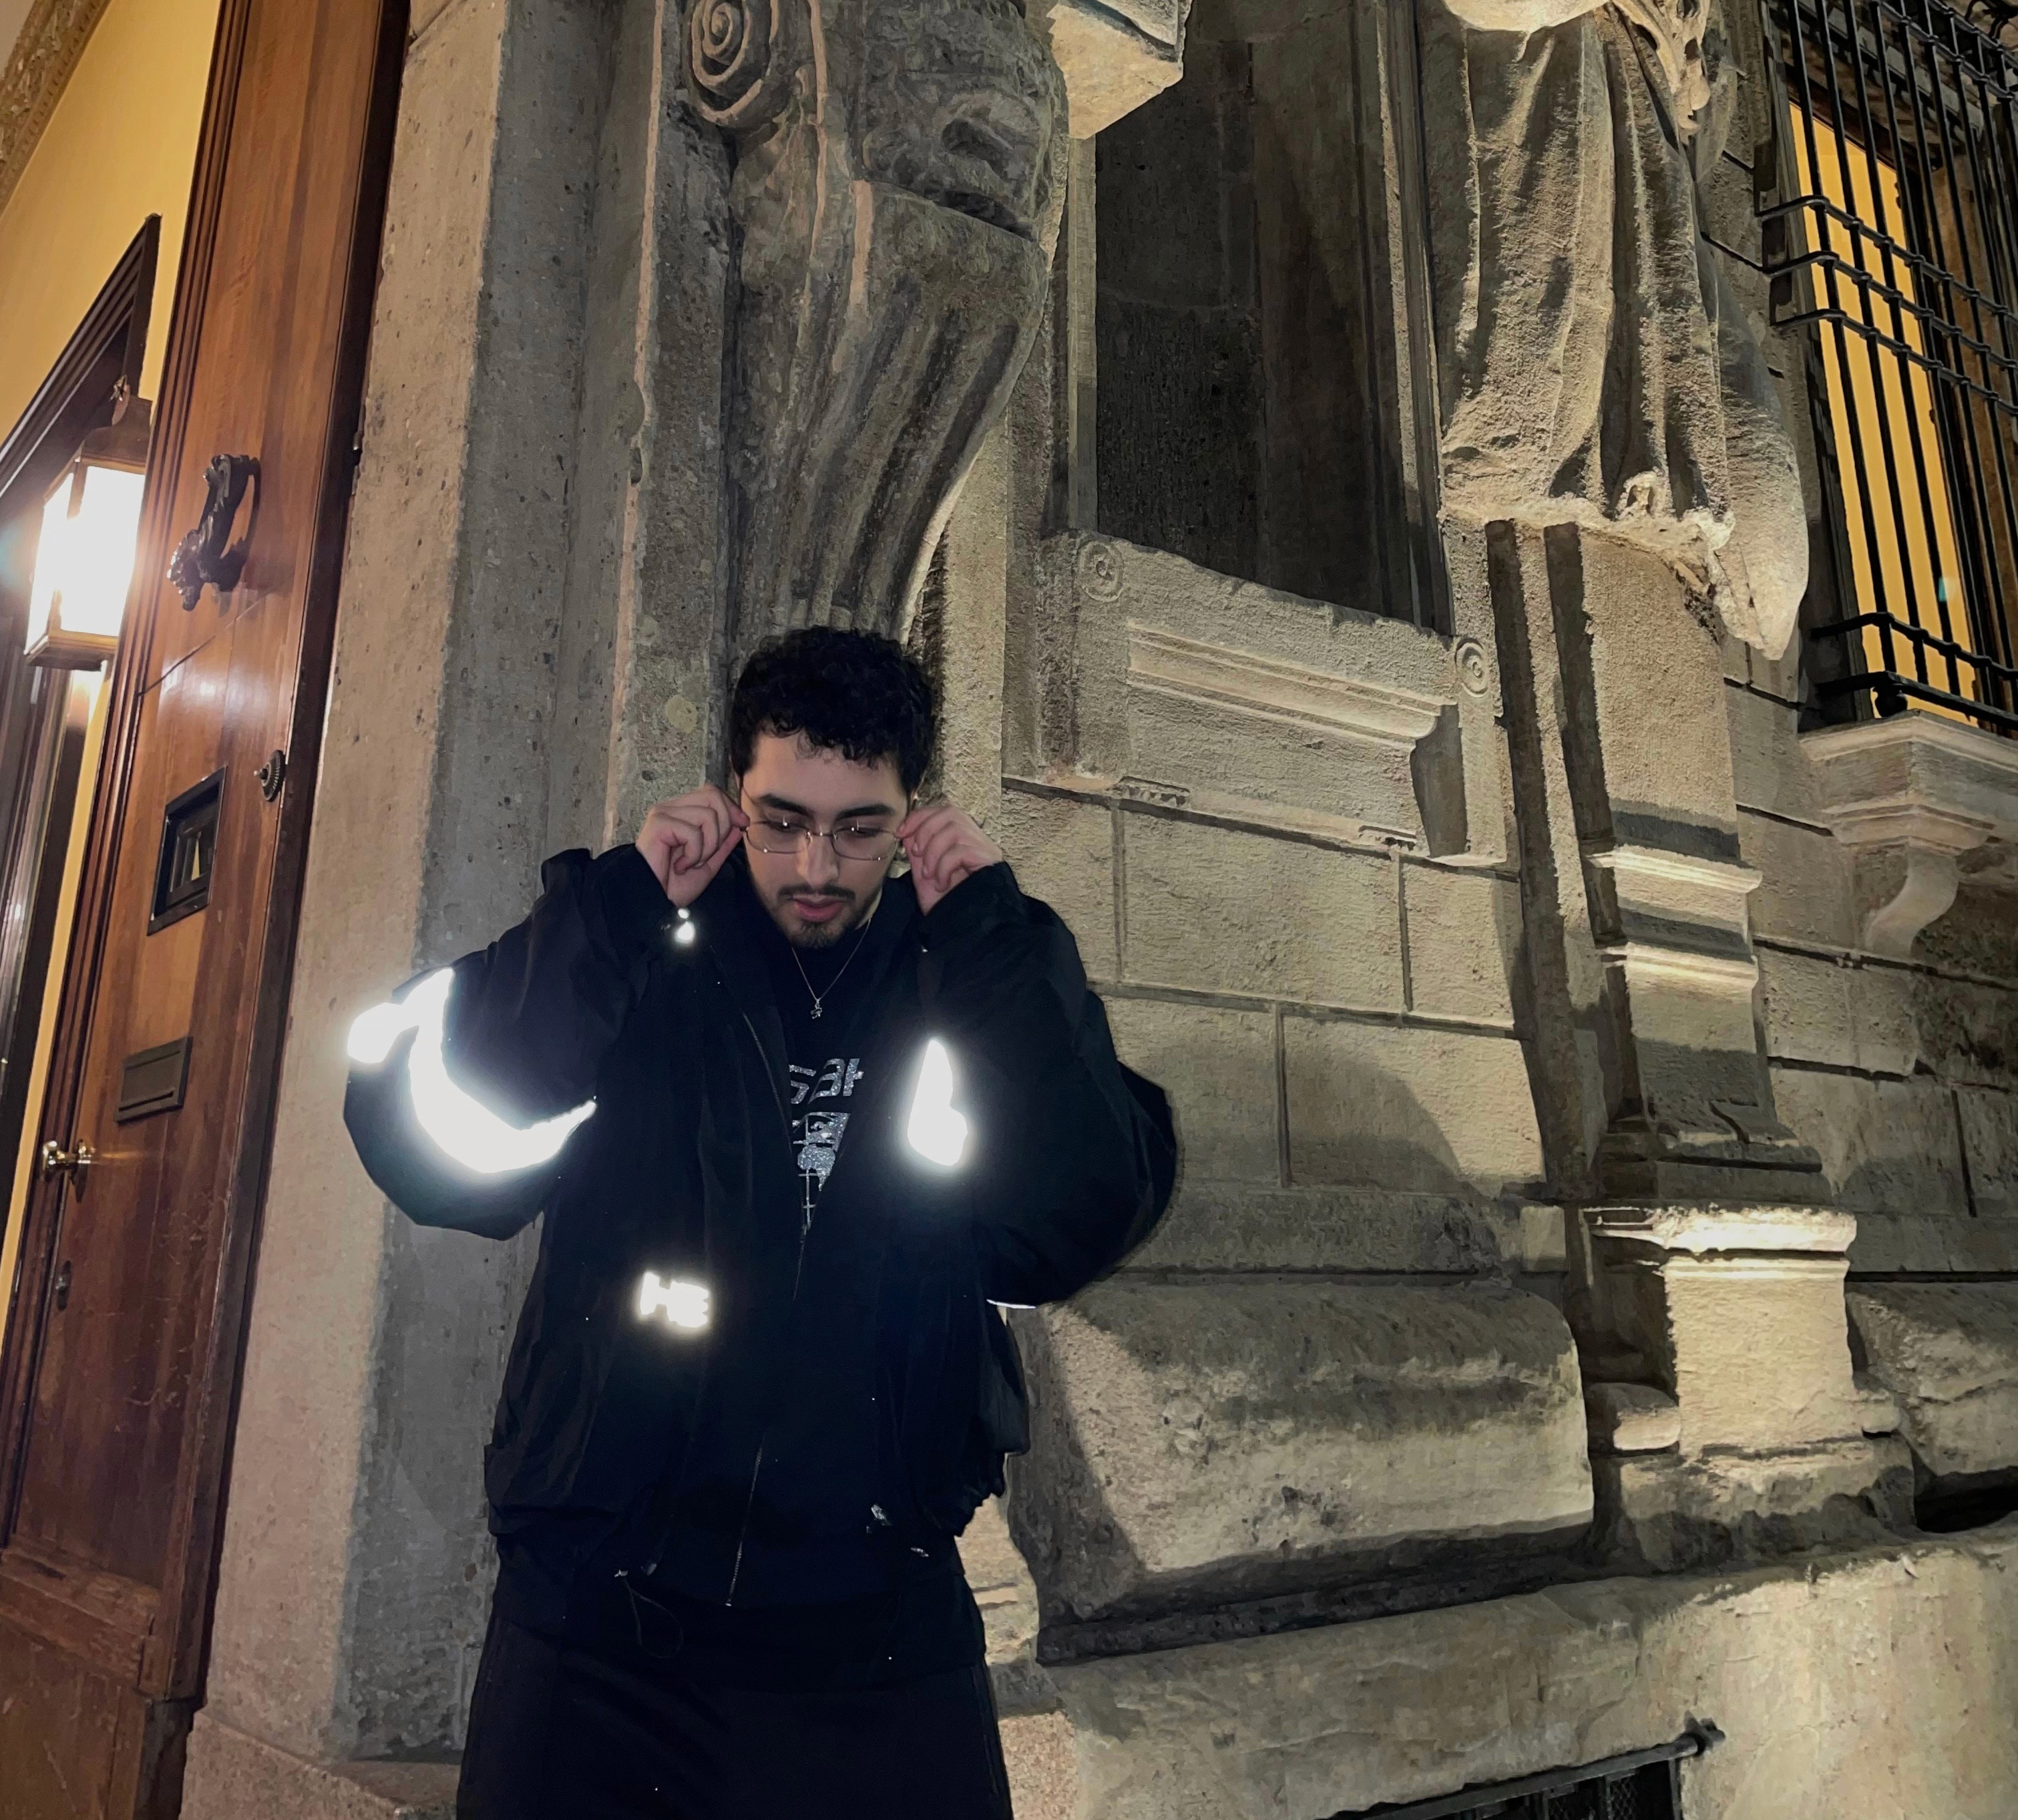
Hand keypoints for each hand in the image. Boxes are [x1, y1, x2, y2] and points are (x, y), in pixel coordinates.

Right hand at [635, 786, 747, 906]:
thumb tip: (739, 823)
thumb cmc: (674, 885)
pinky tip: (680, 866)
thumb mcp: (708, 863)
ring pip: (707, 815)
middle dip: (722, 827)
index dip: (731, 807)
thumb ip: (723, 843)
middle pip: (712, 796)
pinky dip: (694, 854)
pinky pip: (693, 832)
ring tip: (691, 862)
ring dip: (707, 847)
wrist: (654, 901)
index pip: (711, 793)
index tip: (743, 824)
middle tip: (708, 853)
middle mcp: (672, 808)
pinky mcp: (659, 823)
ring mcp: (664, 814)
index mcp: (682, 813)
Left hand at [898, 801, 1004, 915]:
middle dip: (925, 830)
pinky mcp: (989, 860)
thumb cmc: (948, 902)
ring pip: (955, 829)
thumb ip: (919, 849)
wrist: (964, 928)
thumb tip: (906, 830)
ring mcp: (985, 849)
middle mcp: (977, 840)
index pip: (944, 811)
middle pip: (950, 812)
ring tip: (930, 874)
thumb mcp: (925, 872)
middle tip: (916, 853)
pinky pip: (961, 851)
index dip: (920, 817)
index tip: (901, 832)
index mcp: (963, 839)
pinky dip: (944, 866)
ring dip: (933, 851)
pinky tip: (942, 883)